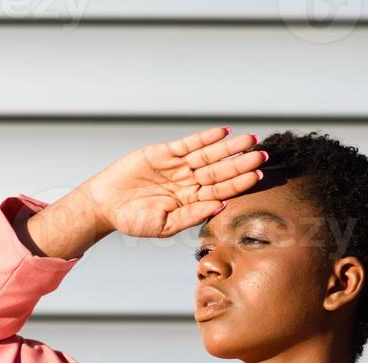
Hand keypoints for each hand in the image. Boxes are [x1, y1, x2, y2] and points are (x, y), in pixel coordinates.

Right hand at [81, 125, 267, 238]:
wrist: (105, 204)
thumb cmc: (132, 220)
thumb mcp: (164, 225)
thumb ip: (191, 215)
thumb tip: (220, 206)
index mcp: (191, 202)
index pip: (221, 190)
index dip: (239, 183)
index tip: (258, 176)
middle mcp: (189, 183)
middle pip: (221, 171)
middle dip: (241, 163)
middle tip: (262, 155)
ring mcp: (178, 167)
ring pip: (209, 155)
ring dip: (229, 148)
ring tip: (249, 140)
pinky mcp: (165, 153)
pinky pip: (189, 143)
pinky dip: (206, 138)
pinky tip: (223, 132)